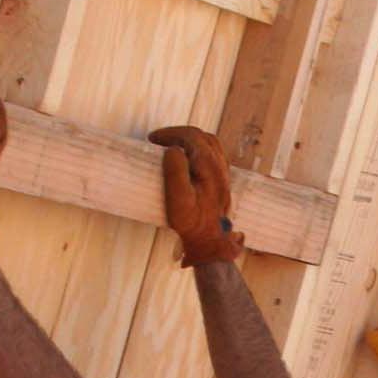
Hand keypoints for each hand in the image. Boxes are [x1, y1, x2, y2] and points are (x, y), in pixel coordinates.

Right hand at [148, 124, 239, 266]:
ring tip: (170, 146)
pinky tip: (185, 159)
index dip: (170, 133)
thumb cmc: (192, 223)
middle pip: (201, 137)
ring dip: (189, 140)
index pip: (191, 136)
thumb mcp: (178, 200)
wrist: (211, 243)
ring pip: (209, 145)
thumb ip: (175, 171)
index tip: (152, 140)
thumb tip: (173, 149)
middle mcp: (221, 168)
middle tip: (158, 141)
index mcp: (210, 167)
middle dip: (178, 134)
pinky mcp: (222, 183)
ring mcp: (224, 175)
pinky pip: (213, 156)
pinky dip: (197, 150)